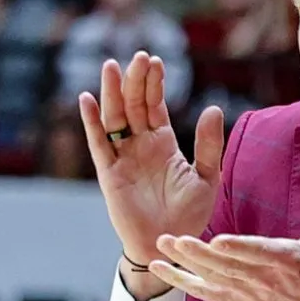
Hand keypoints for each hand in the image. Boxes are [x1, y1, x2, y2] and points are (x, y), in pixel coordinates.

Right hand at [78, 52, 224, 300]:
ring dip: (112, 92)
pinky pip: (99, 144)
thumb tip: (213, 107)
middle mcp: (140, 146)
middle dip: (135, 80)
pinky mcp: (110, 174)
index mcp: (163, 143)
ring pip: (114, 118)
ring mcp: (123, 158)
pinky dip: (92, 122)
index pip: (155, 106)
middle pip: (134, 105)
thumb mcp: (207, 176)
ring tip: (112, 66)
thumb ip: (208, 144)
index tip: (156, 60)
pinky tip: (87, 99)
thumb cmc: (189, 215)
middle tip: (138, 56)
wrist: (171, 244)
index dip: (154, 83)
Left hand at [148, 160, 299, 300]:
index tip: (219, 242)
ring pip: (212, 278)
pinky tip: (160, 267)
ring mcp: (247, 293)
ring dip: (185, 264)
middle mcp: (265, 278)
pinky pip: (204, 292)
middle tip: (174, 238)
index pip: (262, 253)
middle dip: (199, 255)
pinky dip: (181, 281)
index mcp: (289, 259)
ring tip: (162, 246)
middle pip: (229, 267)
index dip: (240, 249)